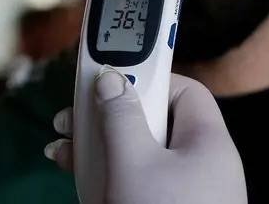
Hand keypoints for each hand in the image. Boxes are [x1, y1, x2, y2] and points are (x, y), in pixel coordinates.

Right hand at [45, 71, 246, 203]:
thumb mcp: (133, 163)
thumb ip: (120, 116)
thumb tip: (112, 78)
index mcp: (207, 142)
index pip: (185, 90)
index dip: (148, 79)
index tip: (110, 79)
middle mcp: (201, 163)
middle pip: (155, 120)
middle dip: (109, 115)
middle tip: (73, 117)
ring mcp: (185, 190)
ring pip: (139, 151)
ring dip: (99, 144)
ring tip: (62, 147)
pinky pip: (137, 179)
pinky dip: (108, 171)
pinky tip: (75, 172)